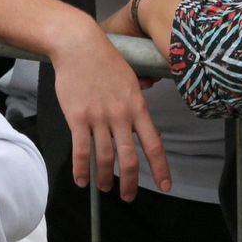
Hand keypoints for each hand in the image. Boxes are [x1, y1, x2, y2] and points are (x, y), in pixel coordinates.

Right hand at [51, 17, 171, 198]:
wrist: (78, 45)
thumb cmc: (104, 58)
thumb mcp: (130, 75)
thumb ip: (138, 95)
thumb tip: (146, 103)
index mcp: (137, 106)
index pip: (153, 144)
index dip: (160, 168)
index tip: (164, 186)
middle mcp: (120, 115)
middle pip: (129, 158)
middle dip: (130, 182)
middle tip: (129, 196)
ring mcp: (98, 117)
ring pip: (104, 157)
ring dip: (105, 178)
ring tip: (104, 187)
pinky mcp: (77, 117)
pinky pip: (81, 149)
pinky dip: (81, 169)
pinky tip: (82, 180)